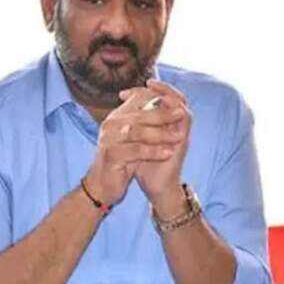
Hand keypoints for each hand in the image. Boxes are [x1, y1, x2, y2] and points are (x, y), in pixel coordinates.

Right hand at [85, 88, 186, 205]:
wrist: (102, 185)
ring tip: (179, 137)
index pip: (137, 98)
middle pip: (140, 113)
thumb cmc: (122, 161)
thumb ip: (146, 123)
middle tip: (181, 115)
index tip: (177, 102)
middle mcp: (110, 124)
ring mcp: (108, 139)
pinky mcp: (111, 155)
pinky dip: (154, 151)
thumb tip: (171, 108)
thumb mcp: (135, 139)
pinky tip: (167, 153)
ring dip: (161, 133)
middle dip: (163, 114)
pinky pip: (136, 150)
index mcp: (116, 116)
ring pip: (139, 131)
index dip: (158, 97)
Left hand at [122, 80, 191, 208]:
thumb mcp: (136, 141)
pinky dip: (172, 107)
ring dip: (167, 93)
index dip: (146, 92)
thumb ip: (134, 126)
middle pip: (176, 96)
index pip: (162, 99)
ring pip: (182, 102)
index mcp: (165, 125)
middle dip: (160, 87)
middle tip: (145, 82)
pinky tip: (157, 103)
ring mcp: (181, 131)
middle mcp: (175, 126)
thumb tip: (120, 110)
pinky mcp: (183, 138)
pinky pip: (184, 116)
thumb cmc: (144, 164)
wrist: (156, 187)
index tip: (124, 93)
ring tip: (151, 86)